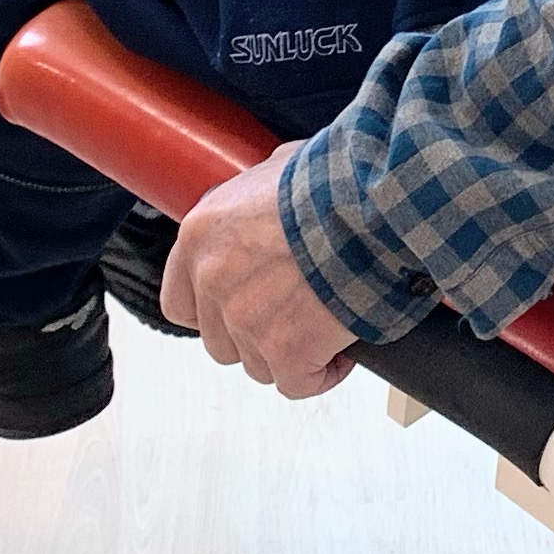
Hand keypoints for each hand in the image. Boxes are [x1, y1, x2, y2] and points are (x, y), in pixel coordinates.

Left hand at [162, 147, 359, 398]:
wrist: (374, 206)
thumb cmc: (334, 181)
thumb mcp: (277, 169)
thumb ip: (254, 200)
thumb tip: (266, 203)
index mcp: (200, 236)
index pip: (179, 303)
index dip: (212, 312)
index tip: (239, 309)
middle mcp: (213, 281)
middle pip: (221, 341)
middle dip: (257, 334)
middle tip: (296, 312)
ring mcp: (246, 321)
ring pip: (259, 365)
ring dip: (291, 353)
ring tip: (326, 324)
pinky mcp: (286, 351)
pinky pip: (297, 384)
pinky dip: (322, 373)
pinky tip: (342, 350)